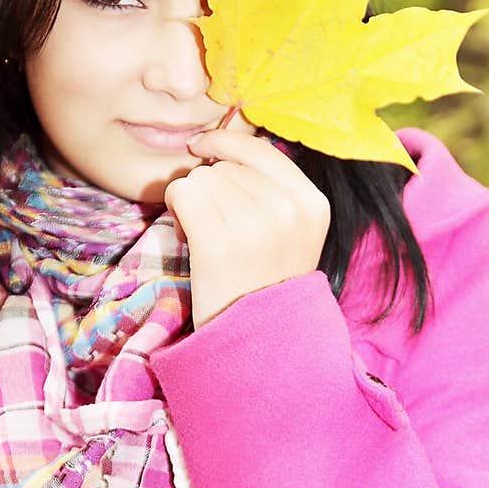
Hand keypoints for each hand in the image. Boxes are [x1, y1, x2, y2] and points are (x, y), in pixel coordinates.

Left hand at [163, 127, 329, 329]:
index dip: (226, 143)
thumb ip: (272, 190)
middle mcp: (288, 210)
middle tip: (216, 228)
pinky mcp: (218, 241)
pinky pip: (182, 192)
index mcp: (313, 204)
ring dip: (192, 202)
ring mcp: (255, 225)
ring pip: (201, 179)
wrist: (259, 344)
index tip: (204, 147)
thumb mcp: (292, 233)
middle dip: (211, 189)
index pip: (261, 150)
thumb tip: (224, 145)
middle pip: (226, 166)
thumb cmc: (266, 286)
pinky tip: (188, 236)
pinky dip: (176, 209)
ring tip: (207, 238)